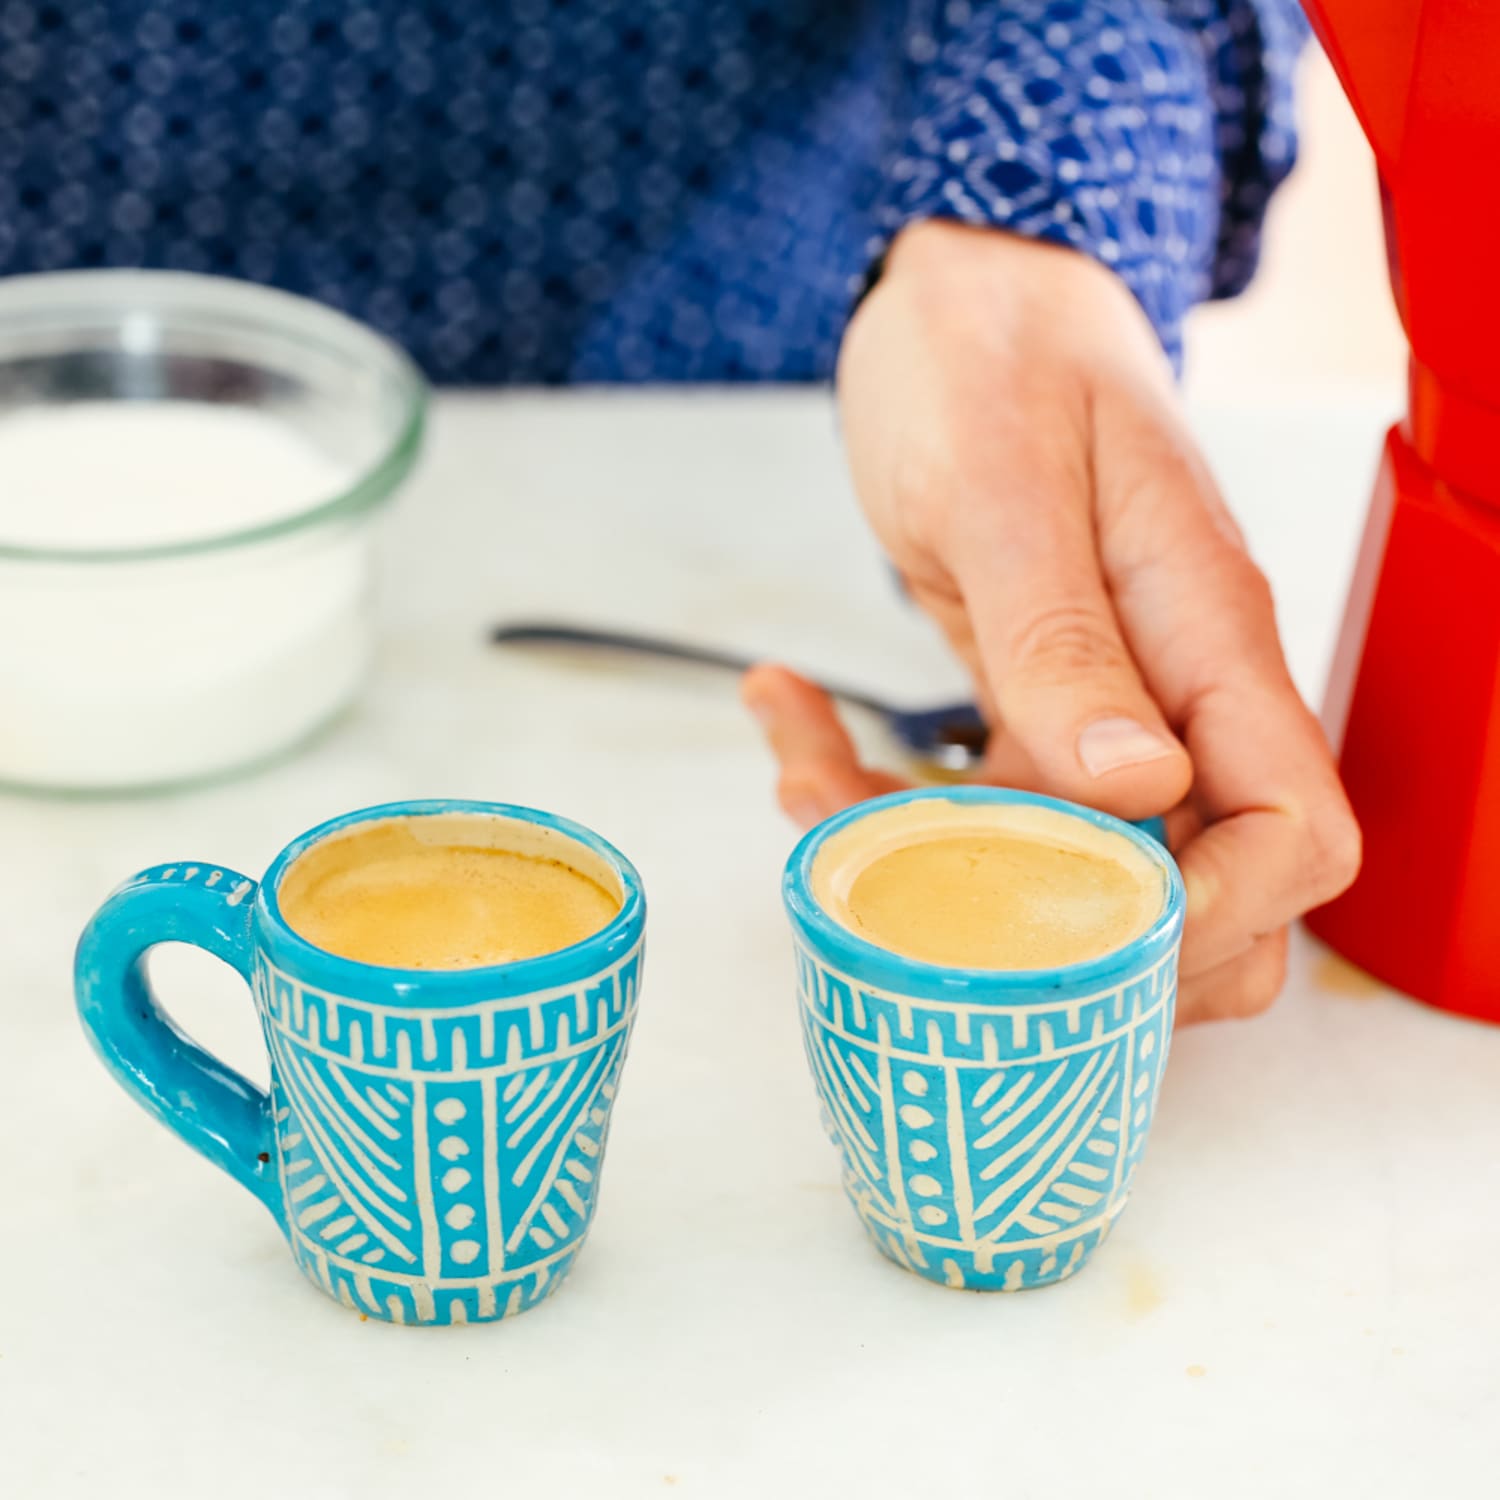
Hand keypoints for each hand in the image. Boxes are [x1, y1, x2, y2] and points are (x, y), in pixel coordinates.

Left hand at [744, 221, 1360, 1023]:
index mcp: (1208, 631)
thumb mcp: (1004, 486)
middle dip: (1086, 943)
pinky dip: (886, 805)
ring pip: (1075, 871)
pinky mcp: (1033, 708)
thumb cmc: (990, 357)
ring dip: (941, 874)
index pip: (1297, 830)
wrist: (955, 302)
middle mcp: (1176, 687)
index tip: (1086, 921)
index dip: (1218, 912)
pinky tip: (800, 731)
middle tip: (940, 903)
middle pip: (1213, 895)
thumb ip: (1066, 640)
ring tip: (811, 787)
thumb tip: (1141, 789)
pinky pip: (986, 810)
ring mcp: (1106, 709)